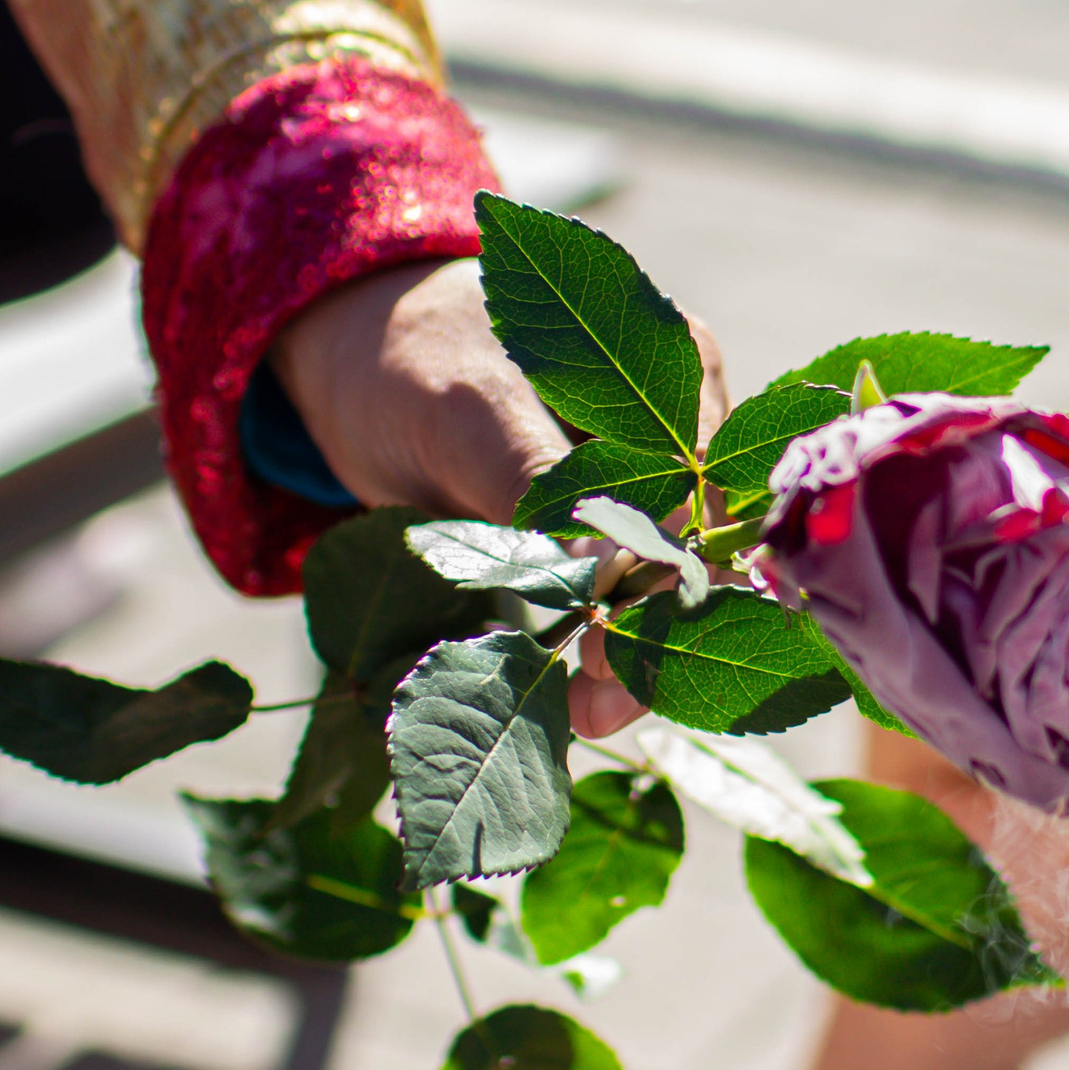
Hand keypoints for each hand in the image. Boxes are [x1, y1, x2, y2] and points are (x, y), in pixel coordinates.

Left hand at [271, 256, 730, 735]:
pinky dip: (617, 643)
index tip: (605, 655)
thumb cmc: (415, 358)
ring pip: (679, 584)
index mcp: (677, 369)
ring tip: (586, 716)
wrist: (362, 354)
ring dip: (642, 655)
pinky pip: (637, 590)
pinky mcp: (617, 524)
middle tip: (594, 712)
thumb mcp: (467, 413)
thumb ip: (538, 484)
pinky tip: (585, 693)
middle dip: (661, 639)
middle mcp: (688, 426)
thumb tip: (609, 580)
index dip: (668, 585)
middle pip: (706, 551)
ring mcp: (659, 478)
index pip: (703, 493)